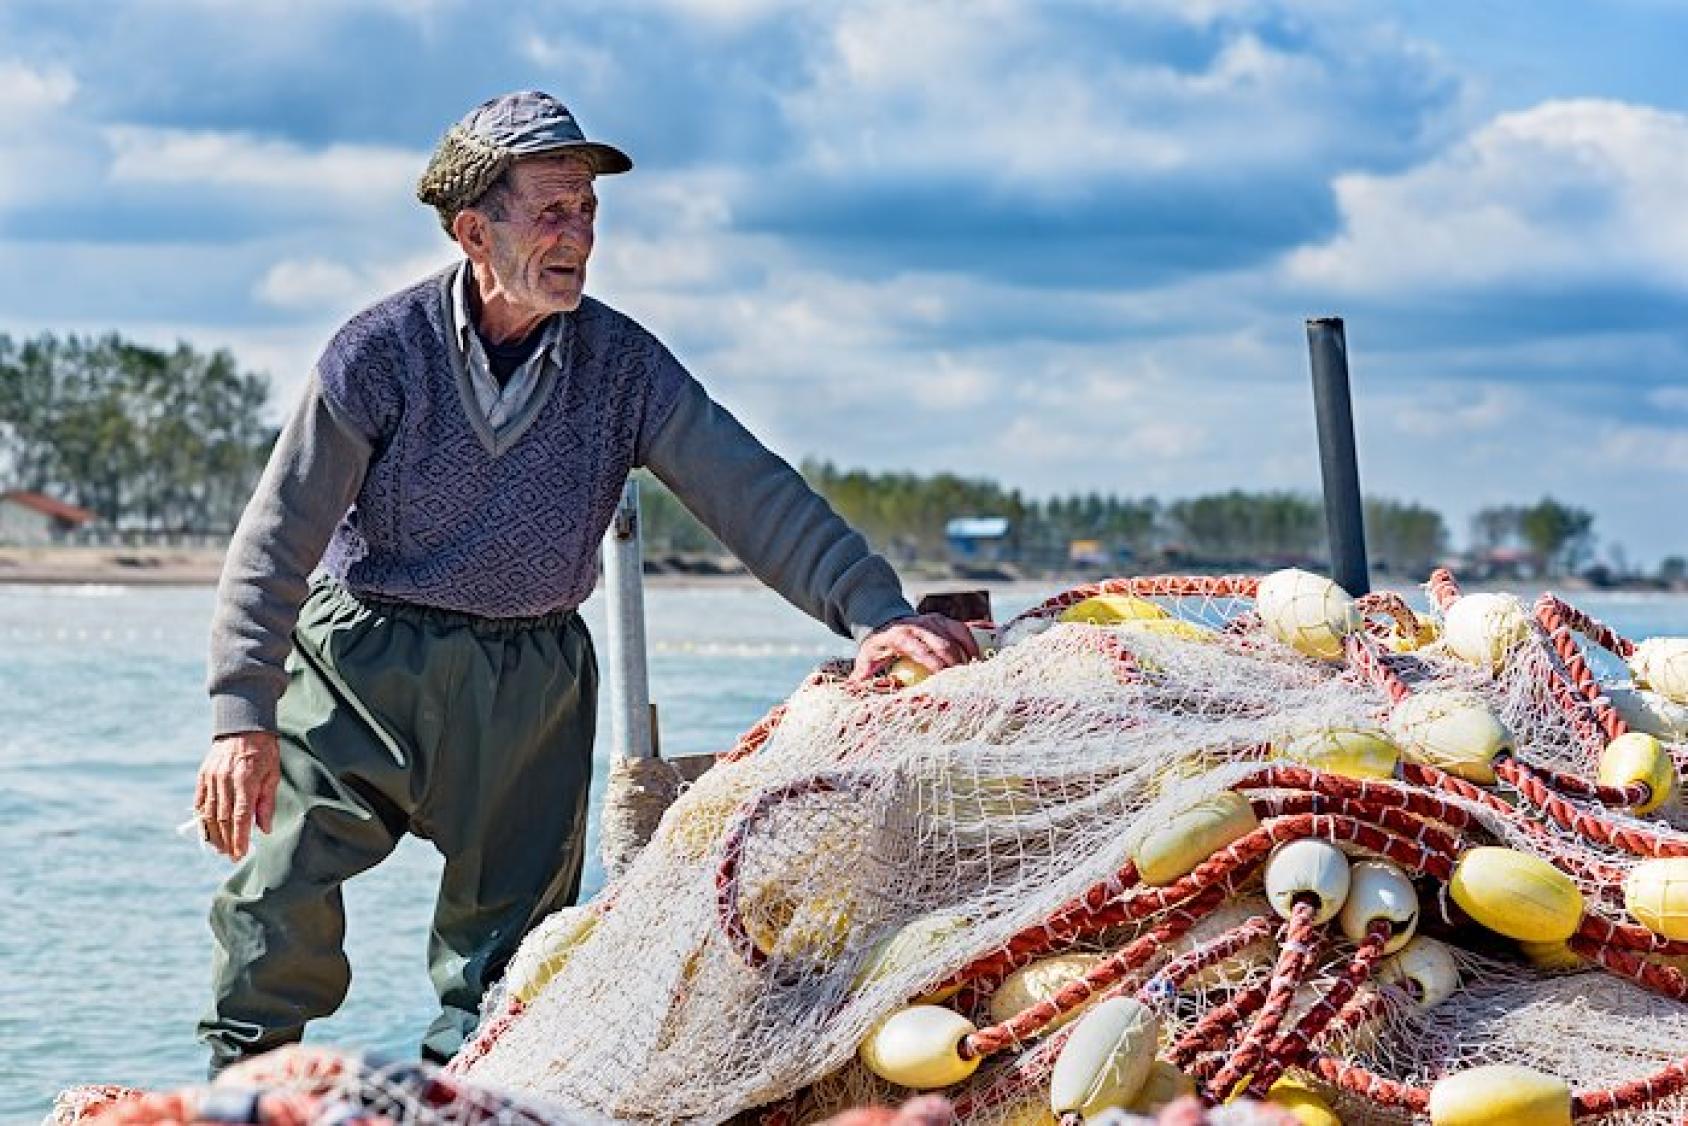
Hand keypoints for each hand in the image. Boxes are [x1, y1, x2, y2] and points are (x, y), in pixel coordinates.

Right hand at [195, 731, 280, 859]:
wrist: (243, 726)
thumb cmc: (264, 752)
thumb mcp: (273, 774)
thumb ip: (267, 803)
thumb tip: (265, 829)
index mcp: (246, 780)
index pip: (241, 816)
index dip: (240, 838)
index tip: (240, 854)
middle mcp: (226, 780)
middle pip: (223, 818)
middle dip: (227, 840)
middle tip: (231, 856)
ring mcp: (212, 778)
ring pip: (209, 813)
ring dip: (213, 834)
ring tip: (220, 848)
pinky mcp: (203, 776)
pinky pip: (200, 802)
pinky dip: (202, 818)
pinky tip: (207, 831)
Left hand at [851, 613, 980, 681]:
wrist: (885, 621)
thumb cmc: (878, 647)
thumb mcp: (866, 659)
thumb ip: (862, 675)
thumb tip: (855, 690)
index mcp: (900, 635)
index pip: (919, 650)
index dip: (933, 664)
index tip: (943, 680)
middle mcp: (918, 625)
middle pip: (942, 644)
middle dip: (954, 664)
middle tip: (962, 683)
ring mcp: (932, 621)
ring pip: (955, 637)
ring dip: (965, 656)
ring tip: (971, 675)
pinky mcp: (943, 620)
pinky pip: (961, 631)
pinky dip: (970, 645)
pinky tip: (976, 660)